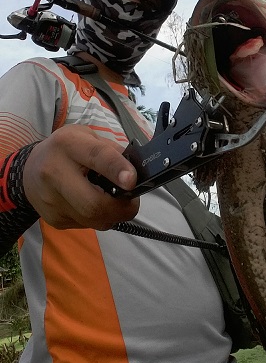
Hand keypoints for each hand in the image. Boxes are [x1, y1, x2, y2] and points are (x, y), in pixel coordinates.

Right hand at [23, 125, 139, 229]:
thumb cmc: (67, 150)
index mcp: (68, 145)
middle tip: (131, 201)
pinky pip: (87, 225)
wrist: (29, 170)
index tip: (132, 181)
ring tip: (112, 200)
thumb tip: (137, 170)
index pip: (96, 157)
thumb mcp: (88, 137)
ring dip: (112, 214)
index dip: (117, 170)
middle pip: (94, 203)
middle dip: (121, 208)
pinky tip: (93, 203)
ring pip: (94, 220)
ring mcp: (52, 201)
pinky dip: (98, 217)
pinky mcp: (55, 220)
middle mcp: (55, 173)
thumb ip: (112, 151)